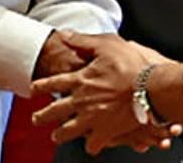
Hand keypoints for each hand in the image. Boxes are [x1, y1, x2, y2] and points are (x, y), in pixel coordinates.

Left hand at [31, 31, 179, 153]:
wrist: (150, 88)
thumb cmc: (131, 65)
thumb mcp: (107, 44)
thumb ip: (84, 41)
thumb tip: (65, 35)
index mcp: (81, 80)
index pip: (53, 83)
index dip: (40, 86)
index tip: (33, 90)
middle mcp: (82, 100)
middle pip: (54, 111)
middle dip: (42, 116)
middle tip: (36, 119)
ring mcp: (92, 118)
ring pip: (67, 132)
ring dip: (59, 135)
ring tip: (56, 136)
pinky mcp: (105, 131)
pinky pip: (93, 144)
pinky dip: (91, 146)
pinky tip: (91, 145)